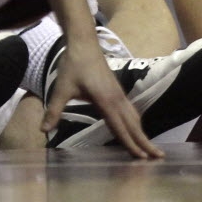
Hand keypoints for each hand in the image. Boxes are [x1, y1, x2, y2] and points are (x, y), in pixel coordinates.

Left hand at [41, 38, 162, 158]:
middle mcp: (117, 99)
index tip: (142, 157)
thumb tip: (43, 130)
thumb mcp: (61, 89)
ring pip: (134, 118)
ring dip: (142, 133)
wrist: (84, 44)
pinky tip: (135, 128)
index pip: (120, 127)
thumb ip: (53, 110)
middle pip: (134, 125)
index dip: (131, 143)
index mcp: (106, 100)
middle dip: (145, 142)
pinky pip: (130, 111)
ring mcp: (119, 94)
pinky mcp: (117, 91)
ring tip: (150, 148)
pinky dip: (135, 123)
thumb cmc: (73, 65)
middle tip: (158, 157)